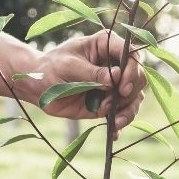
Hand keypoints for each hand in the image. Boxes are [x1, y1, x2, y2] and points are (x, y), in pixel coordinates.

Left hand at [17, 30, 145, 132]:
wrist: (39, 87)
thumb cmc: (50, 67)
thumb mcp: (69, 66)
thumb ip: (92, 73)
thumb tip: (116, 77)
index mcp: (106, 45)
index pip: (131, 55)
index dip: (132, 70)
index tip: (122, 87)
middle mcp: (116, 64)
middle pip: (139, 78)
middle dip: (131, 92)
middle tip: (116, 102)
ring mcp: (115, 85)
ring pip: (135, 97)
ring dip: (129, 111)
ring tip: (116, 121)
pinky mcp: (110, 103)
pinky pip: (123, 113)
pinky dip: (121, 123)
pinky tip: (114, 132)